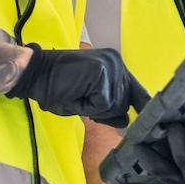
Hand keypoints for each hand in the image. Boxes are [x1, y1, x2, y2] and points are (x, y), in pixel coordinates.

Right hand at [4, 44, 148, 127]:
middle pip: (124, 104)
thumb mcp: (89, 101)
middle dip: (104, 111)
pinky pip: (102, 105)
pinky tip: (75, 93)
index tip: (150, 113)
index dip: (142, 104)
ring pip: (114, 106)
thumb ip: (110, 108)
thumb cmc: (57, 88)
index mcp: (116, 66)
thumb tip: (127, 120)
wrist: (35, 74)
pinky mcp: (101, 73)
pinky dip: (87, 106)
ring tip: (76, 93)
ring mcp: (111, 66)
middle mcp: (118, 63)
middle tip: (80, 97)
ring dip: (93, 109)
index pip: (136, 90)